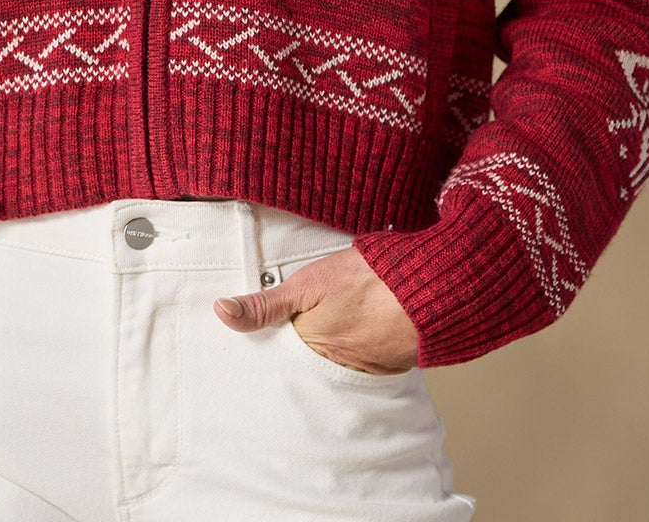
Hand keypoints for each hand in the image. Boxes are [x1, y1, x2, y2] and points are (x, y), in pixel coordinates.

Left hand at [212, 244, 418, 375]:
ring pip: (339, 363)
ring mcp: (366, 369)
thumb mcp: (305, 284)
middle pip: (311, 362)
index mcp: (311, 347)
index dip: (278, 340)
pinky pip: (367, 365)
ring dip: (336, 350)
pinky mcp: (390, 366)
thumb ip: (265, 304)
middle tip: (311, 327)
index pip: (282, 354)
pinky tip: (362, 333)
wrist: (427, 287)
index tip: (270, 338)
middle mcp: (336, 367)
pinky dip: (362, 352)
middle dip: (306, 350)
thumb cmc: (367, 280)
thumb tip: (222, 313)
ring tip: (337, 328)